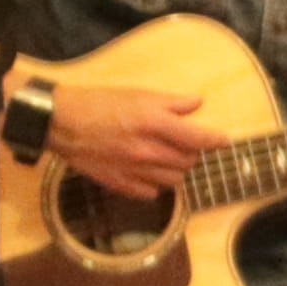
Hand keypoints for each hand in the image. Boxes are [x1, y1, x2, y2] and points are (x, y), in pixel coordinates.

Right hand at [40, 76, 214, 197]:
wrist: (62, 123)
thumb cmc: (98, 102)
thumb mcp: (136, 93)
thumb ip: (170, 102)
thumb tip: (197, 103)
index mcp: (154, 123)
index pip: (198, 138)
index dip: (216, 140)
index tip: (223, 141)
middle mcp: (148, 150)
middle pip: (188, 161)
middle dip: (193, 152)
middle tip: (186, 143)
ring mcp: (135, 170)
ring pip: (174, 180)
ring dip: (177, 169)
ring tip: (168, 157)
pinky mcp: (121, 184)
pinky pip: (151, 192)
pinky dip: (156, 184)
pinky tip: (149, 171)